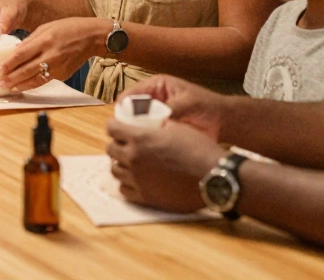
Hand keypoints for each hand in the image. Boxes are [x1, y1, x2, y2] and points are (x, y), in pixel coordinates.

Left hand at [0, 17, 105, 91]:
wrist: (92, 37)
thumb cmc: (69, 28)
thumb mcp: (46, 27)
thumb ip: (30, 40)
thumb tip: (15, 51)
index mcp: (45, 40)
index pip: (22, 54)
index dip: (9, 64)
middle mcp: (51, 55)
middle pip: (26, 70)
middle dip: (11, 78)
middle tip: (0, 82)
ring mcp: (58, 67)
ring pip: (35, 80)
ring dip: (20, 85)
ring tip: (9, 87)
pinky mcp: (63, 75)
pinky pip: (45, 80)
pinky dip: (33, 84)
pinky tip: (24, 85)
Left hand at [106, 119, 225, 212]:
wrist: (213, 177)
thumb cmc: (199, 150)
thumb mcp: (178, 127)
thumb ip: (158, 126)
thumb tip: (151, 125)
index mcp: (140, 138)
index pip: (112, 128)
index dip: (115, 126)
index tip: (119, 128)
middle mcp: (134, 158)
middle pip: (110, 149)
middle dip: (117, 144)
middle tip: (126, 145)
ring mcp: (137, 179)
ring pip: (115, 170)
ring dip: (120, 164)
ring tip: (131, 162)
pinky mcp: (145, 197)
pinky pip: (124, 190)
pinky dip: (127, 183)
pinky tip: (136, 179)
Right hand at [122, 75, 225, 140]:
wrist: (223, 121)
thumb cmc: (207, 105)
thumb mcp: (189, 103)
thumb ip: (172, 108)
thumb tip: (156, 119)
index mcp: (156, 86)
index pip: (131, 94)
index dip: (123, 106)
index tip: (121, 121)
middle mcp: (152, 99)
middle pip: (129, 109)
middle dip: (126, 121)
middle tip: (126, 136)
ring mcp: (155, 114)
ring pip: (135, 123)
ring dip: (135, 131)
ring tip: (135, 143)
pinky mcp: (160, 128)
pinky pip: (146, 133)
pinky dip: (145, 139)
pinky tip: (145, 148)